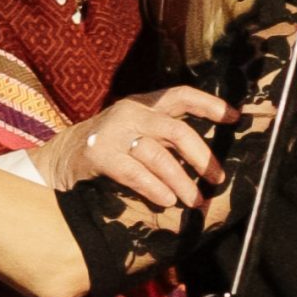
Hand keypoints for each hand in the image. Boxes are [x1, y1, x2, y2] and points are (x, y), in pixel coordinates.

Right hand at [44, 85, 238, 206]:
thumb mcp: (137, 133)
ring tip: (193, 200)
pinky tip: (166, 200)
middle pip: (176, 129)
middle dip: (202, 156)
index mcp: (144, 104)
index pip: (181, 95)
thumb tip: (208, 160)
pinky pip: (133, 172)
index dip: (209, 104)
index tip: (235, 117)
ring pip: (157, 154)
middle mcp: (130, 112)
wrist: (60, 160)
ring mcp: (113, 132)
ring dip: (180, 180)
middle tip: (217, 178)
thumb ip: (165, 138)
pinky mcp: (98, 154)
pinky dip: (153, 187)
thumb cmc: (110, 150)